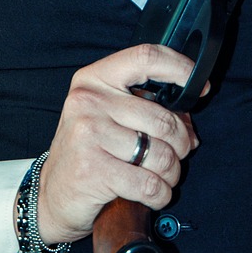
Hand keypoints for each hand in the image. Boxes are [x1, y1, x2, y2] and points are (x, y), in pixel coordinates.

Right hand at [35, 44, 200, 244]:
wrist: (52, 194)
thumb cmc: (88, 151)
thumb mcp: (109, 116)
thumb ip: (147, 108)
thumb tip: (189, 121)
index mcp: (95, 78)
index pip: (146, 57)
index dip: (180, 68)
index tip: (199, 86)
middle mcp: (89, 101)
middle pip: (163, 117)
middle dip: (181, 143)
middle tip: (178, 154)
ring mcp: (89, 134)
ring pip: (161, 154)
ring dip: (171, 172)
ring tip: (162, 176)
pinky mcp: (93, 170)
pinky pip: (149, 183)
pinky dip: (160, 194)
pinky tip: (153, 194)